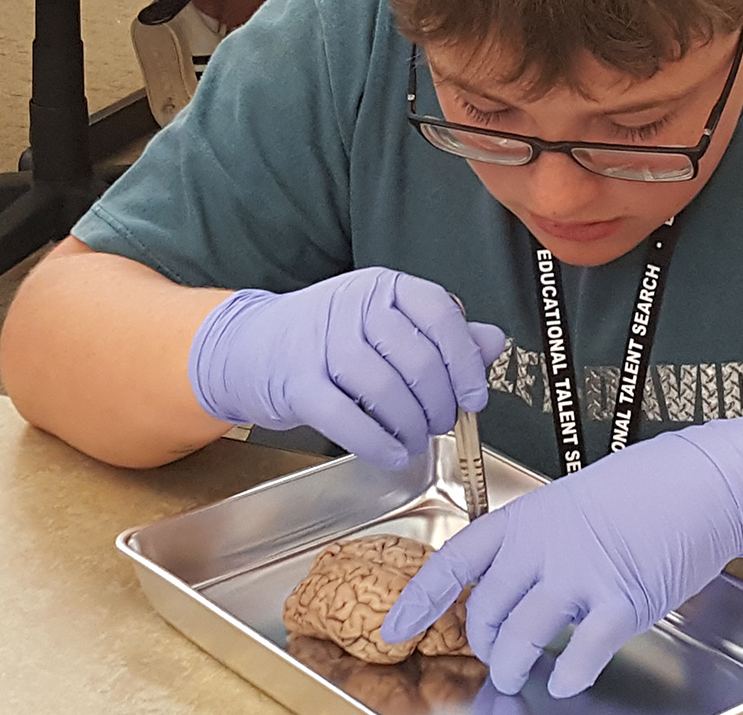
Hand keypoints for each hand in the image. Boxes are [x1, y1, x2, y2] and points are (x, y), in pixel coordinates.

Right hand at [188, 267, 505, 469]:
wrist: (250, 348)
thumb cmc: (328, 339)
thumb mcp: (387, 324)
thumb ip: (442, 333)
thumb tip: (493, 342)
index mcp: (383, 287)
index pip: (440, 316)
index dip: (465, 362)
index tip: (475, 397)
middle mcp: (353, 306)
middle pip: (416, 359)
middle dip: (438, 403)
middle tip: (441, 423)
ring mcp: (320, 343)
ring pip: (384, 390)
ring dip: (410, 426)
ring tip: (415, 440)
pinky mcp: (296, 382)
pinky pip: (346, 418)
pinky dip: (377, 442)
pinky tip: (393, 454)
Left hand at [379, 416, 742, 697]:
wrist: (703, 480)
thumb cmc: (641, 491)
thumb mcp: (569, 504)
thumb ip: (534, 544)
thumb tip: (505, 590)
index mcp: (524, 517)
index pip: (454, 562)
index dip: (418, 600)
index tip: (394, 629)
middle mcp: (544, 545)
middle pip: (487, 612)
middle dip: (484, 644)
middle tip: (493, 656)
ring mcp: (582, 573)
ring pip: (522, 638)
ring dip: (513, 666)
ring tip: (517, 674)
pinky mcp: (624, 600)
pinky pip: (581, 654)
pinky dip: (568, 674)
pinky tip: (566, 678)